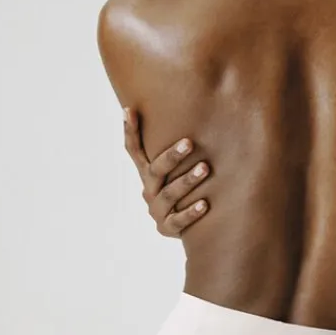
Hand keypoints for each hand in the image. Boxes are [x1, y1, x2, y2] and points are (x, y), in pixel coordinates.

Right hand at [121, 106, 210, 236]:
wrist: (186, 227)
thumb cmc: (185, 188)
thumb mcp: (177, 168)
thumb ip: (180, 145)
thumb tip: (200, 107)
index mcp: (147, 173)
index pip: (134, 150)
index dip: (130, 131)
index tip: (130, 110)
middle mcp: (148, 189)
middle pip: (154, 171)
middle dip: (171, 156)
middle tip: (189, 142)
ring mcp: (157, 210)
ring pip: (169, 194)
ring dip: (187, 181)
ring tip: (205, 168)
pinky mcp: (167, 228)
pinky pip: (178, 221)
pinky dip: (191, 212)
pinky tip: (204, 203)